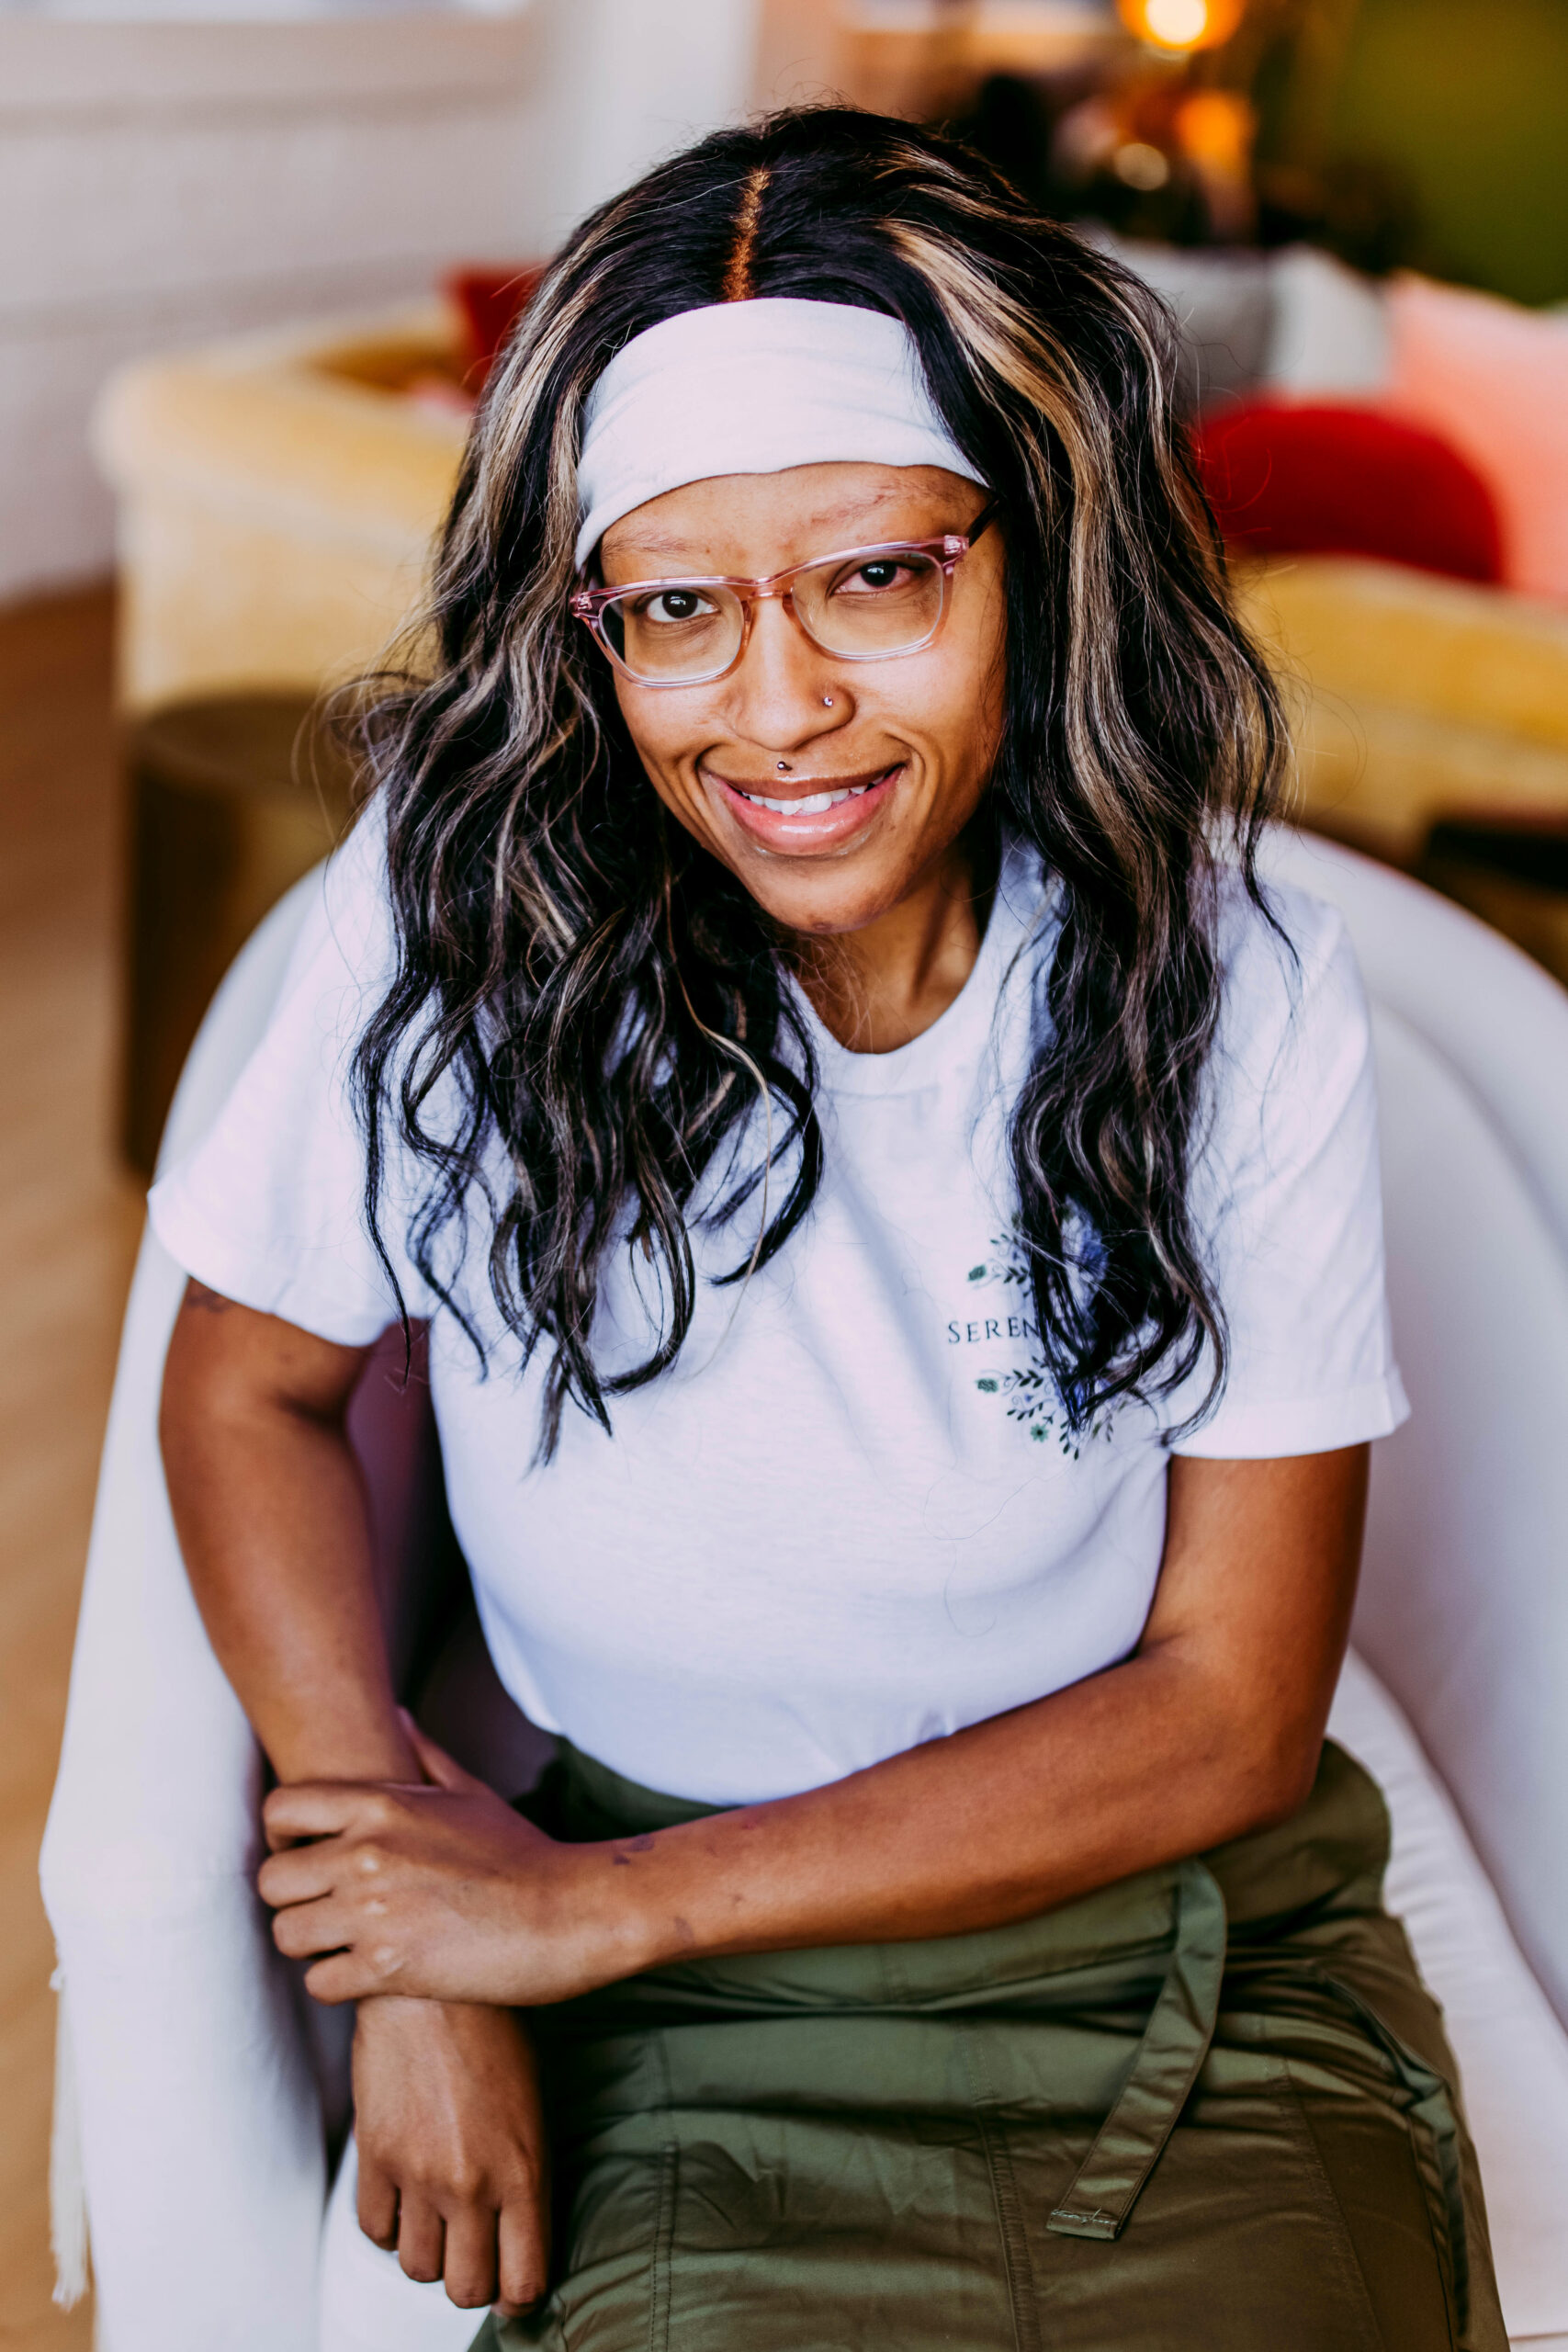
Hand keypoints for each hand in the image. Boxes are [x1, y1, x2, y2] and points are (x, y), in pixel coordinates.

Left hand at [259, 1719, 642, 2005]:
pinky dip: (338, 1984)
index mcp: (382, 1805)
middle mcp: (368, 1853)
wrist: (570, 1914)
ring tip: (345, 1944)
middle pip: (271, 1880)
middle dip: (293, 1899)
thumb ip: (423, 1754)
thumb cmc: (522, 1854)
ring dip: (311, 1946)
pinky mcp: (388, 1968)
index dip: (281, 1837)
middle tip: (325, 1909)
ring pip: (286, 1935)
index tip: (303, 1854)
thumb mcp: (471, 1793)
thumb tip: (396, 1714)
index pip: (281, 1809)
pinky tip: (369, 1974)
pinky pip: (318, 1985)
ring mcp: (374, 1912)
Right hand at [352, 1994, 547, 2316]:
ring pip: (418, 2267)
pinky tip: (405, 2196)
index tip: (512, 2280)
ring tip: (440, 2217)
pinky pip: (375, 2229)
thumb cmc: (496, 2035)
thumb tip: (516, 2235)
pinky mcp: (374, 2154)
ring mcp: (419, 2173)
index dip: (518, 2293)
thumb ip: (526, 2175)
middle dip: (473, 2279)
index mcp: (524, 2172)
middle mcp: (472, 2184)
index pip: (523, 2281)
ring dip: (430, 2251)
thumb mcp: (532, 2106)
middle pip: (466, 2288)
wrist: (436, 1983)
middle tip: (475, 2250)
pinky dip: (390, 2225)